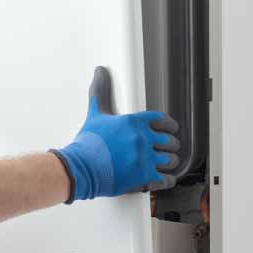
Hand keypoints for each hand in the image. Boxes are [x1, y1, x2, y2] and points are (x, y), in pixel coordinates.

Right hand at [51, 67, 180, 201]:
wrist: (80, 168)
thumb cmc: (87, 143)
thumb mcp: (95, 114)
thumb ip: (101, 91)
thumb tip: (99, 71)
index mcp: (134, 122)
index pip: (163, 120)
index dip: (170, 126)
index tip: (172, 130)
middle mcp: (143, 138)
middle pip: (170, 141)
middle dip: (170, 146)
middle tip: (166, 149)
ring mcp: (145, 158)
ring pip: (171, 160)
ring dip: (169, 163)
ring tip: (165, 164)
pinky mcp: (145, 178)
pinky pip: (167, 180)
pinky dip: (167, 180)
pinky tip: (163, 179)